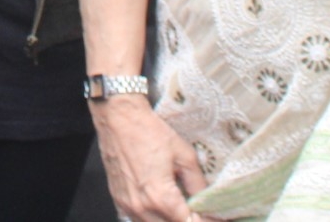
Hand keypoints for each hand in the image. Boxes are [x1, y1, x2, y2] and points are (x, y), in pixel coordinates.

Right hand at [91, 95, 212, 221]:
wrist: (117, 118)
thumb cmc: (150, 131)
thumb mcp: (184, 155)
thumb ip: (197, 183)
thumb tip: (206, 201)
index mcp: (162, 197)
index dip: (204, 220)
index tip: (211, 216)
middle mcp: (143, 207)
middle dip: (187, 220)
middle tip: (198, 211)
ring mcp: (128, 206)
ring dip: (169, 220)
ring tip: (180, 207)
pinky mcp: (118, 201)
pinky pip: (139, 220)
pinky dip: (153, 217)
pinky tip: (161, 206)